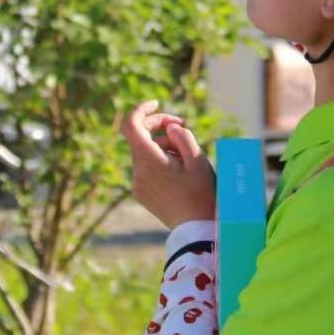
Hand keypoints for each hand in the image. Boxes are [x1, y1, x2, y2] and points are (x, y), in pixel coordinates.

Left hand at [118, 100, 214, 228]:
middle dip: (159, 126)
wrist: (196, 231)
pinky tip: (180, 169)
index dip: (142, 110)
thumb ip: (183, 137)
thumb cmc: (201, 195)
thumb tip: (170, 129)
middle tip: (182, 125)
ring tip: (188, 153)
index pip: (132, 125)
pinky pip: (147, 168)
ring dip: (163, 144)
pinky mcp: (142, 194)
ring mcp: (138, 184)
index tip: (157, 103)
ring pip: (145, 152)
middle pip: (140, 137)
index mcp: (149, 161)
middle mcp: (138, 172)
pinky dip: (160, 160)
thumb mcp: (198, 161)